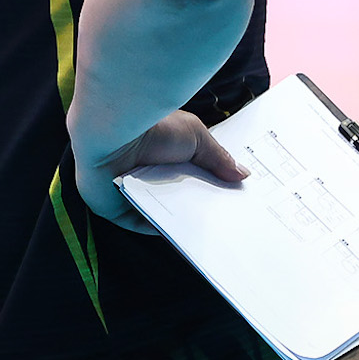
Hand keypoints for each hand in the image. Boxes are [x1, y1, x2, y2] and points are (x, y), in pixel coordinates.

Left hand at [73, 109, 248, 233]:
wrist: (116, 132)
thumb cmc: (155, 127)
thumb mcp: (196, 137)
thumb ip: (218, 158)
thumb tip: (243, 175)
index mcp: (164, 153)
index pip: (189, 175)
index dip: (210, 186)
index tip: (233, 199)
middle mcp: (146, 172)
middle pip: (176, 195)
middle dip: (198, 206)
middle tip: (226, 220)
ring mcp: (130, 191)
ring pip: (159, 211)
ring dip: (179, 219)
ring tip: (209, 231)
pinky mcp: (115, 208)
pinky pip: (140, 223)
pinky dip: (158, 227)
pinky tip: (180, 232)